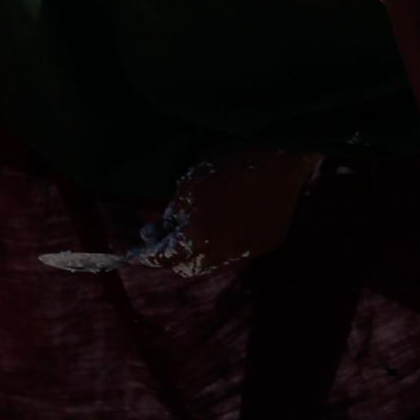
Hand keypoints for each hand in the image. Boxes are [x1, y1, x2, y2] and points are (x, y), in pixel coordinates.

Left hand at [123, 150, 321, 278]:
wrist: (278, 152)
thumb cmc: (228, 162)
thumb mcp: (188, 184)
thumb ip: (171, 215)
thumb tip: (154, 234)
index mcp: (199, 235)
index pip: (166, 258)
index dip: (151, 255)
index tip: (142, 253)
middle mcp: (225, 250)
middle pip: (191, 267)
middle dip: (177, 256)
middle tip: (170, 239)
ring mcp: (249, 249)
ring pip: (217, 261)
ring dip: (204, 250)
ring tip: (203, 226)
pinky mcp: (268, 242)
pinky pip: (241, 250)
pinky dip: (231, 241)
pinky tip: (233, 220)